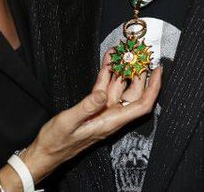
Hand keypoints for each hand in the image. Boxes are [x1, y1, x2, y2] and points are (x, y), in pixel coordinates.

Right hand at [22, 52, 161, 181]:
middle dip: (138, 73)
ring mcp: (103, 111)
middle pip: (134, 93)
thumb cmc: (57, 142)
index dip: (153, 88)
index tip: (158, 70)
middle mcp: (111, 116)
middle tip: (139, 55)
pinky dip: (107, 74)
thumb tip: (101, 94)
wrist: (45, 151)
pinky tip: (107, 60)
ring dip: (121, 70)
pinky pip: (104, 87)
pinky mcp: (94, 107)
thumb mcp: (69, 122)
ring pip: (119, 87)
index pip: (141, 105)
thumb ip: (86, 107)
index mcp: (111, 122)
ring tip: (122, 51)